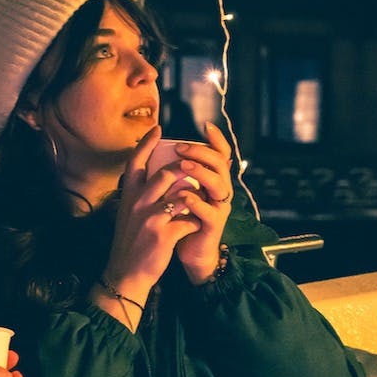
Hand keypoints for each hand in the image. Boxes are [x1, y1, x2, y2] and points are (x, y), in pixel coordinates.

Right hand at [103, 125, 201, 300]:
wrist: (126, 273)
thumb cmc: (130, 243)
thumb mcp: (128, 214)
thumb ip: (140, 196)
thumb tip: (159, 178)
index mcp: (128, 196)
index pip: (136, 161)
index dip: (147, 143)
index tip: (158, 129)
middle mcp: (137, 203)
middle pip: (167, 173)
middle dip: (186, 170)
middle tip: (195, 169)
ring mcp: (151, 218)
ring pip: (183, 194)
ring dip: (195, 197)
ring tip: (200, 200)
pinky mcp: (164, 234)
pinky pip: (189, 220)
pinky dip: (195, 222)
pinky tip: (194, 227)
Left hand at [171, 121, 232, 283]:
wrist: (186, 252)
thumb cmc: (179, 219)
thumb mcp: (176, 192)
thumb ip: (173, 174)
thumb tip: (156, 148)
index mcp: (211, 180)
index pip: (220, 154)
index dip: (217, 139)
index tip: (206, 125)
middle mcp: (219, 191)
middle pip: (220, 163)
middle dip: (201, 152)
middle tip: (180, 147)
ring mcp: (218, 208)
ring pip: (219, 184)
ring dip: (201, 172)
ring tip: (183, 165)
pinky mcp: (212, 226)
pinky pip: (209, 211)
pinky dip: (196, 202)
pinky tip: (185, 196)